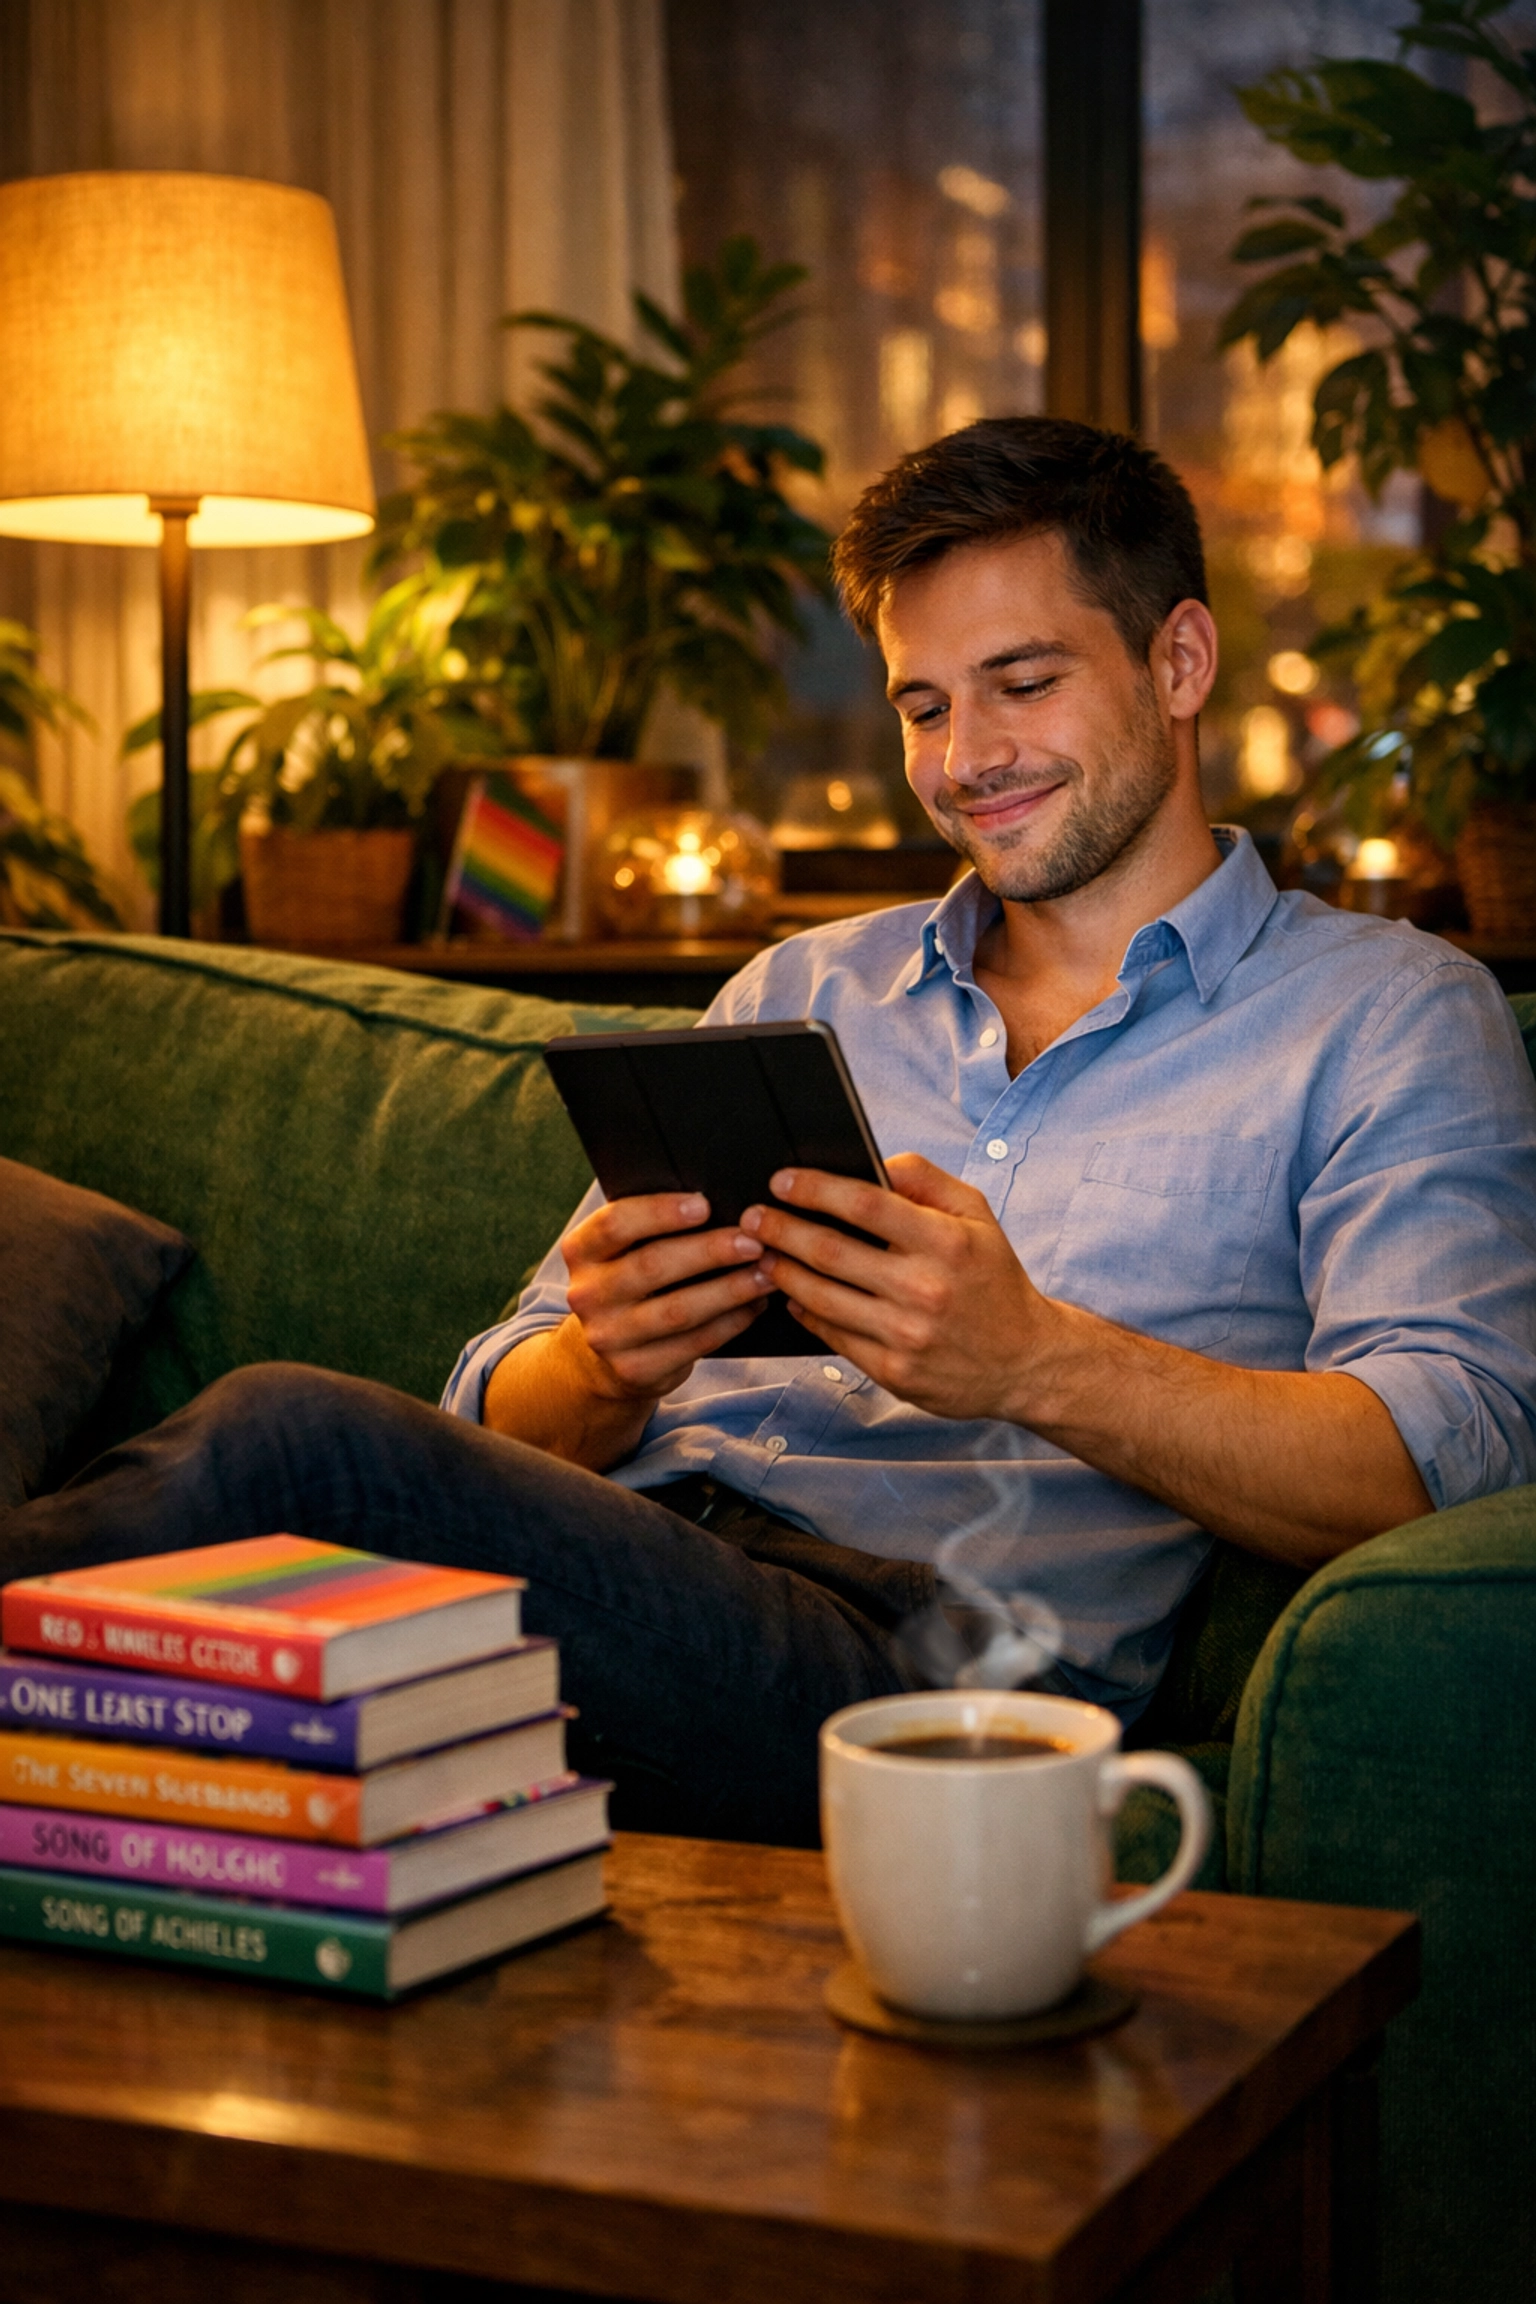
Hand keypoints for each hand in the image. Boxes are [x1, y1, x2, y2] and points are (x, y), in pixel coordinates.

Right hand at [561, 1190, 775, 1404]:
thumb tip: (722, 1201)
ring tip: (766, 1274)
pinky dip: (730, 1323)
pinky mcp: (634, 1370)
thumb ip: (652, 1226)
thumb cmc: (631, 1280)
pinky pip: (692, 1344)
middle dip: (709, 1251)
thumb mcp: (624, 1251)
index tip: (705, 1204)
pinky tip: (755, 1306)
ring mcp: (608, 1337)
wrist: (604, 1354)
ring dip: (729, 1291)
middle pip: (652, 1266)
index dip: (660, 1212)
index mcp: (581, 1251)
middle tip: (753, 1241)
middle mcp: (586, 1294)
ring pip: (677, 1311)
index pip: (615, 1224)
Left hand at [741, 1154, 1054, 1421]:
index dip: (816, 1188)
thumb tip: (873, 1161)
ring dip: (783, 1272)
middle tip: (752, 1216)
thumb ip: (927, 1180)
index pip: (865, 1204)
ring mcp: (907, 1335)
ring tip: (762, 1254)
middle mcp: (925, 1289)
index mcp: (946, 1242)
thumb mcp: (977, 1216)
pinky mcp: (894, 1371)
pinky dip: (806, 1312)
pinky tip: (792, 1294)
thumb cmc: (993, 1278)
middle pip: (831, 1252)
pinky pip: (834, 1336)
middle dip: (781, 1229)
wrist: (1025, 1360)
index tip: (781, 1180)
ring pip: (822, 1297)